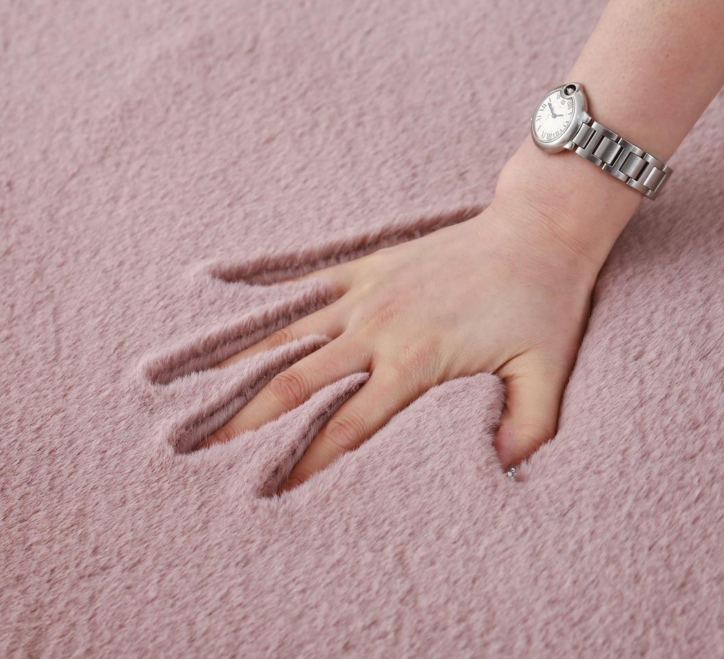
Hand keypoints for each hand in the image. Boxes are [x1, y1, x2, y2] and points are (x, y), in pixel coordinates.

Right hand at [199, 143, 638, 492]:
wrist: (537, 230)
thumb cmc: (543, 303)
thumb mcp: (545, 372)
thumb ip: (525, 426)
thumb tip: (504, 471)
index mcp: (413, 363)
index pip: (345, 427)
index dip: (304, 465)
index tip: (265, 493)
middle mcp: (375, 328)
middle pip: (292, 383)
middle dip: (241, 421)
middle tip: (193, 449)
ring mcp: (364, 293)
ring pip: (282, 333)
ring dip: (231, 362)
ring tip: (178, 383)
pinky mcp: (365, 265)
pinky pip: (300, 281)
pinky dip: (257, 291)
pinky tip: (208, 289)